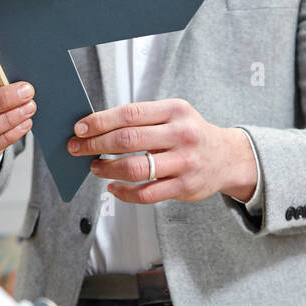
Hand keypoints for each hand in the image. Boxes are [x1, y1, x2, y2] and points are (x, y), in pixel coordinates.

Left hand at [68, 99, 257, 204]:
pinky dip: (124, 192)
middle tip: (77, 149)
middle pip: (128, 140)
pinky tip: (114, 188)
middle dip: (96, 145)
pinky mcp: (184, 187)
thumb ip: (143, 119)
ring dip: (108, 169)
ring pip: (135, 168)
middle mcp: (181, 135)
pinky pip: (146, 193)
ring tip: (95, 168)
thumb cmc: (191, 134)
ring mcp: (184, 163)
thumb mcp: (174, 115)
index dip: (100, 122)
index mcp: (175, 111)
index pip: (129, 114)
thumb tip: (98, 127)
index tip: (80, 128)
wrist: (227, 158)